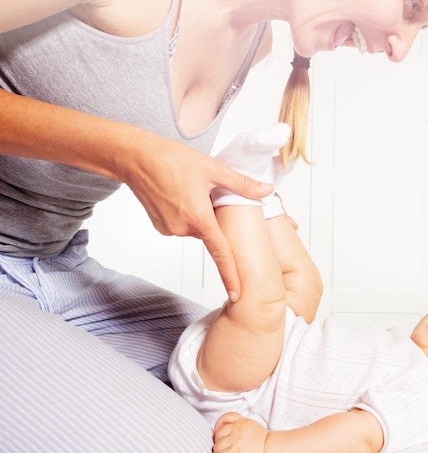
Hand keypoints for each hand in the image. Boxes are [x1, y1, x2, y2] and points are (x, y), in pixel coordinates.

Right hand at [123, 134, 272, 300]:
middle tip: (205, 193)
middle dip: (214, 218)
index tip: (237, 294)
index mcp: (199, 219)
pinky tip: (179, 195)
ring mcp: (169, 230)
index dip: (230, 276)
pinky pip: (182, 226)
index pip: (220, 254)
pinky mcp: (160, 227)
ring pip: (197, 228)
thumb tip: (267, 190)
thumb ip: (242, 184)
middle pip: (210, 233)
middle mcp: (183, 229)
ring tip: (190, 190)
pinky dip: (186, 214)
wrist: (135, 158)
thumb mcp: (213, 168)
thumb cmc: (171, 159)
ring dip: (200, 215)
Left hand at [211, 412, 267, 452]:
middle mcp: (238, 429)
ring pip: (217, 447)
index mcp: (243, 422)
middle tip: (221, 450)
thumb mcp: (253, 428)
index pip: (226, 417)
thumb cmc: (264, 444)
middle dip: (217, 442)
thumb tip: (228, 434)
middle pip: (218, 434)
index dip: (219, 425)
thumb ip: (241, 427)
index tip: (217, 432)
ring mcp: (236, 441)